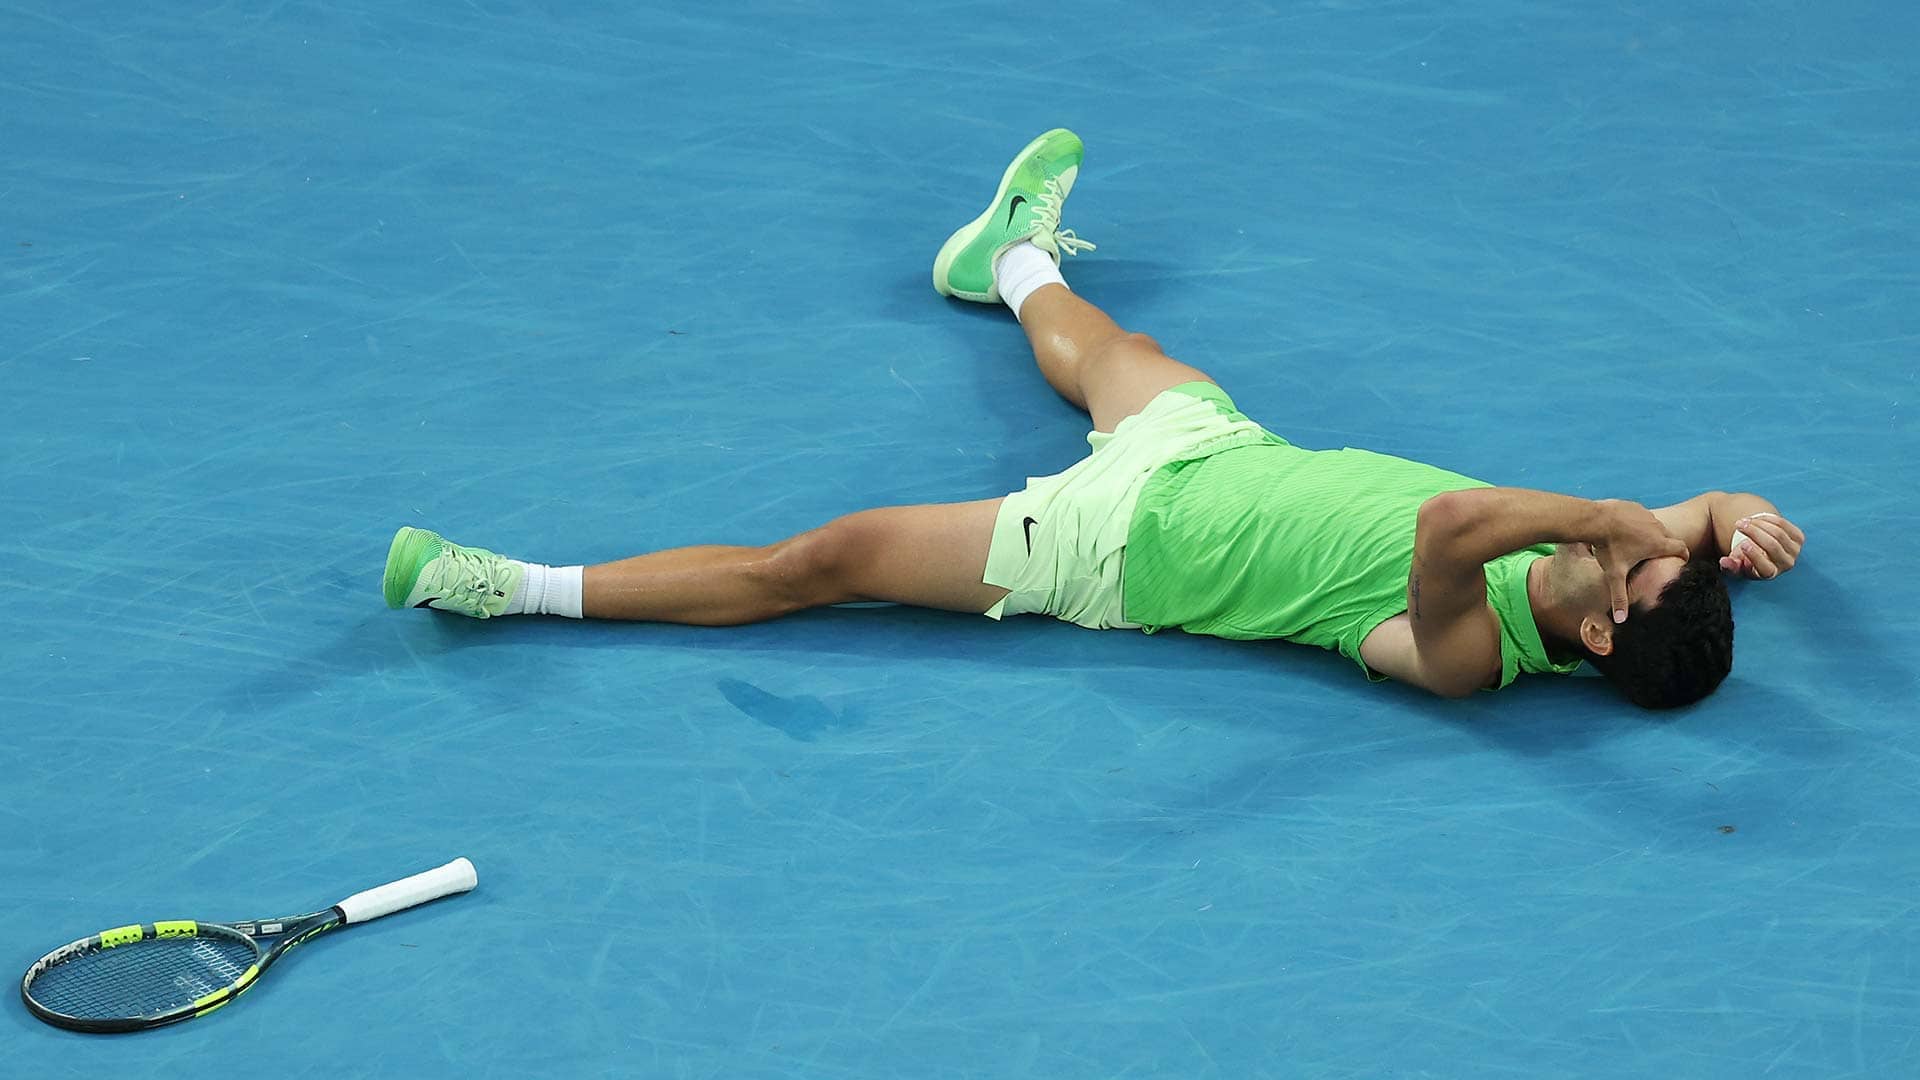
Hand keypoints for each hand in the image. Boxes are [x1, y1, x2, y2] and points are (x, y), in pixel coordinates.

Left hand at [1593, 499, 1690, 623]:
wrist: (1595, 519)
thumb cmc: (1608, 547)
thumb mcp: (1614, 574)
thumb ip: (1619, 597)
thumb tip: (1621, 620)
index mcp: (1658, 543)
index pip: (1682, 549)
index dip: (1682, 555)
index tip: (1678, 560)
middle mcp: (1658, 527)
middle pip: (1668, 538)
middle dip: (1664, 546)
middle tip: (1653, 554)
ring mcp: (1647, 514)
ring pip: (1655, 525)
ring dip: (1650, 533)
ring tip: (1636, 542)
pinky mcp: (1636, 505)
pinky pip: (1642, 515)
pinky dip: (1637, 521)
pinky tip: (1625, 528)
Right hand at [1722, 512, 1803, 579]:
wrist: (1763, 550)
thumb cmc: (1747, 560)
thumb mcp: (1736, 565)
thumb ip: (1730, 566)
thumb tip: (1724, 562)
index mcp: (1770, 574)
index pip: (1765, 567)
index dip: (1754, 555)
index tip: (1742, 544)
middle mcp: (1786, 564)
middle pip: (1772, 545)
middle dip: (1754, 532)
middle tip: (1738, 524)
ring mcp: (1795, 551)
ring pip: (1778, 532)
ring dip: (1759, 523)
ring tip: (1744, 520)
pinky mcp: (1799, 538)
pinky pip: (1784, 524)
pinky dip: (1768, 519)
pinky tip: (1756, 519)